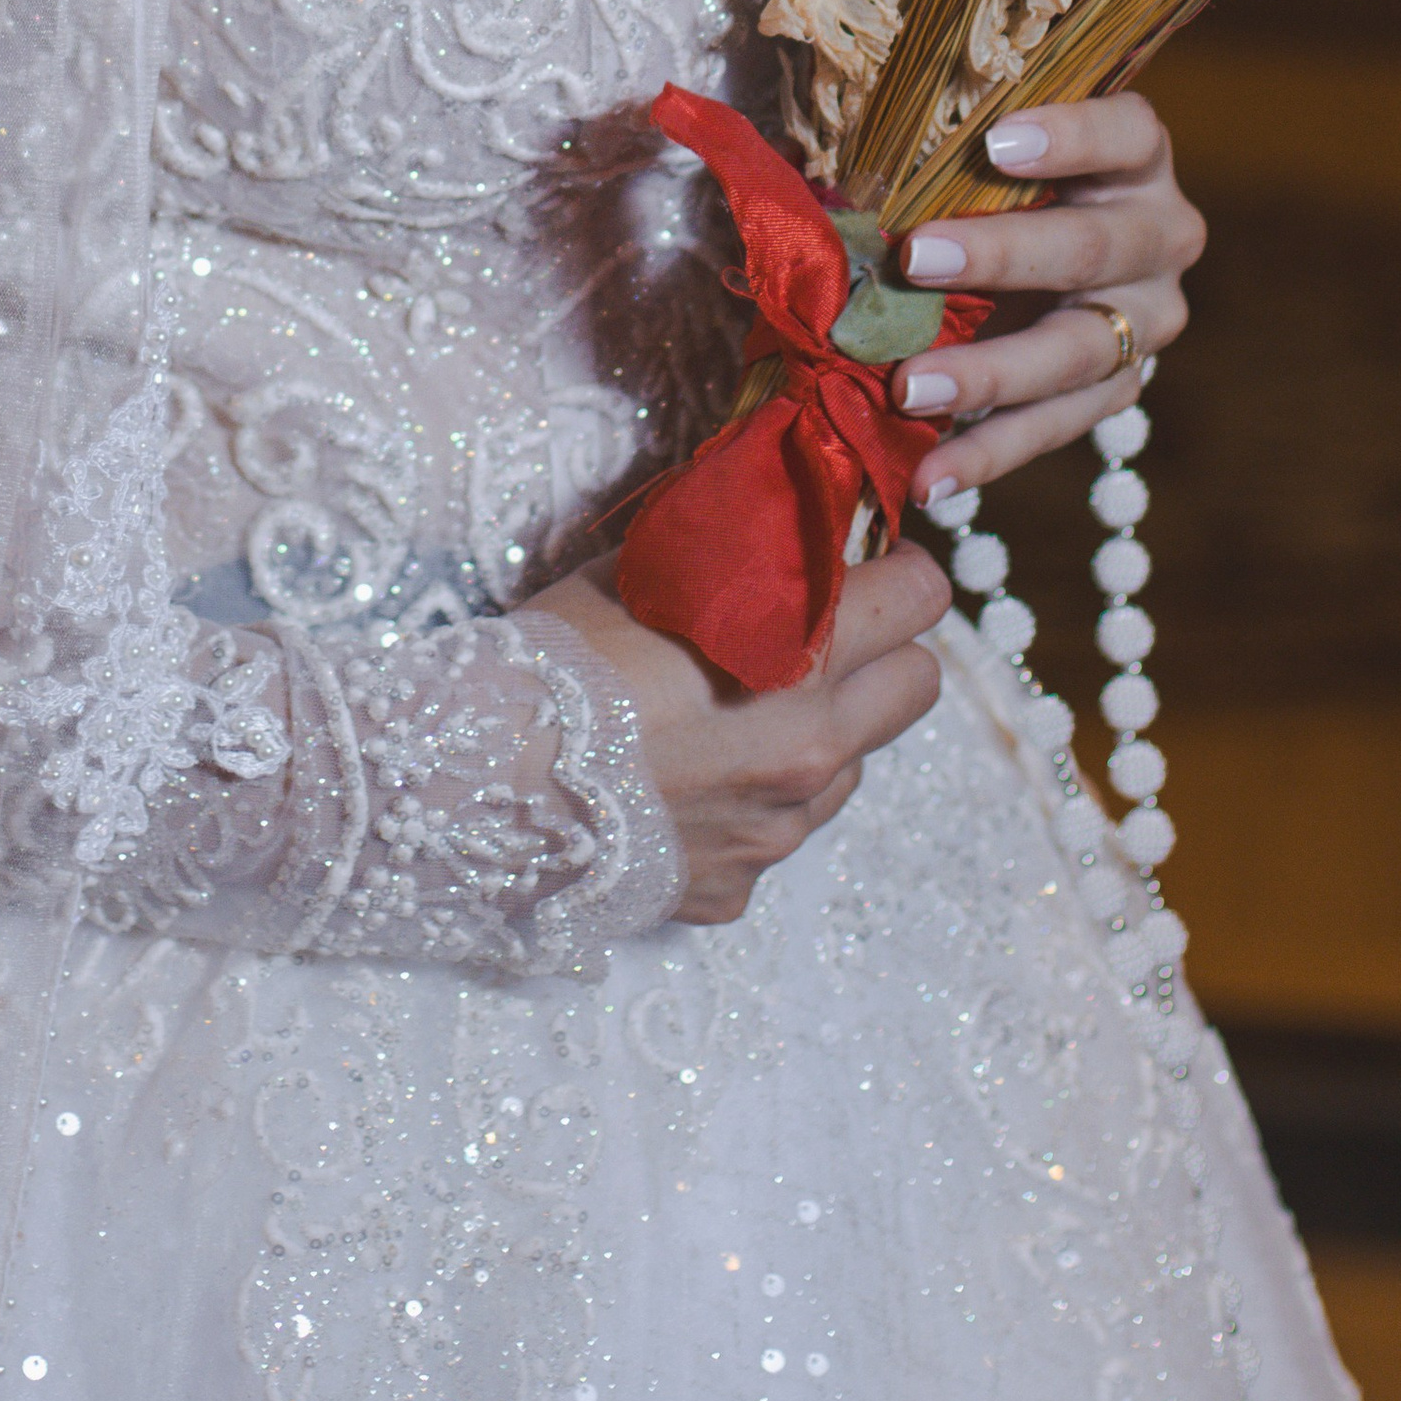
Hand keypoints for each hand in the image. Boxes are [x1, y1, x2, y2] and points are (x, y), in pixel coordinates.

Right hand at [529, 540, 950, 922]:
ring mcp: (780, 828)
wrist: (478, 781)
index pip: (922, 601)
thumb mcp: (646, 571)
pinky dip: (752, 801)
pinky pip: (777, 830)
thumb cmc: (556, 659)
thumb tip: (773, 515)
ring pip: (852, 766)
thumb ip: (731, 551)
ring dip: (820, 732)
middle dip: (884, 653)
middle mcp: (811, 750)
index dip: (899, 572)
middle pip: (918, 689)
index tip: (868, 564)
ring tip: (732, 712)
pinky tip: (684, 780)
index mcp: (799, 659)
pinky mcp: (741, 886)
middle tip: (821, 634)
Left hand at [892, 92, 1202, 506]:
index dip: (1071, 136)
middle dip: (1002, 255)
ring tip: (908, 389)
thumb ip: (923, 151)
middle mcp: (1160, 235)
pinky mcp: (1120, 388)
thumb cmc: (987, 180)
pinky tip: (928, 477)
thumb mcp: (970, 153)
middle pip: (1095, 246)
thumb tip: (811, 165)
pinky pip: (1055, 427)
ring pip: (1081, 351)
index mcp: (1135, 156)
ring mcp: (1147, 320)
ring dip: (990, 373)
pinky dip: (987, 453)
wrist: (1043, 257)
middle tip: (915, 259)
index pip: (1126, 133)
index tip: (993, 143)